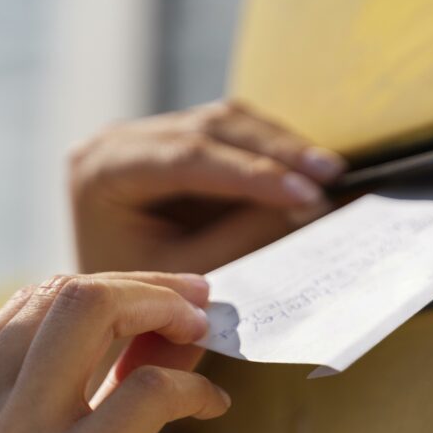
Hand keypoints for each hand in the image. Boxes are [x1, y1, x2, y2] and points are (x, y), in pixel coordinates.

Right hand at [0, 272, 227, 432]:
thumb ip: (90, 379)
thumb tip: (169, 320)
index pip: (35, 300)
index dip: (115, 287)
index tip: (167, 298)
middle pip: (65, 292)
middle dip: (146, 286)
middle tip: (197, 304)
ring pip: (91, 310)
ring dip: (165, 310)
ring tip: (201, 335)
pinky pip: (146, 389)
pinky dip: (191, 388)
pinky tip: (209, 407)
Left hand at [70, 101, 346, 274]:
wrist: (110, 310)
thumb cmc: (139, 298)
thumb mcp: (189, 272)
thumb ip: (243, 236)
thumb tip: (311, 204)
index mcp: (101, 171)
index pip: (188, 158)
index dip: (253, 173)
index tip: (307, 192)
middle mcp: (118, 139)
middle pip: (210, 128)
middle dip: (277, 152)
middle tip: (331, 174)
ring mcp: (147, 134)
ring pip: (228, 122)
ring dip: (283, 146)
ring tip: (330, 172)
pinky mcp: (176, 139)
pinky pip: (233, 133)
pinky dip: (273, 150)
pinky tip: (309, 168)